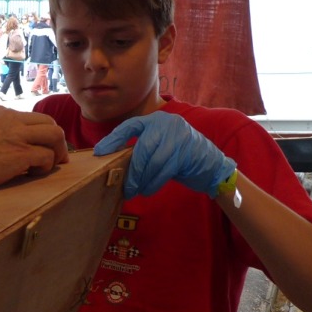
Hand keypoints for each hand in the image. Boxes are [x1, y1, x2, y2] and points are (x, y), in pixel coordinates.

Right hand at [0, 106, 68, 191]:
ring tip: (46, 166)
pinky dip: (46, 167)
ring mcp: (18, 135)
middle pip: (51, 124)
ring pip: (55, 136)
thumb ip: (0, 130)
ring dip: (56, 153)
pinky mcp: (20, 154)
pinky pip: (47, 157)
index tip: (44, 147)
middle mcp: (13, 119)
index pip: (36, 118)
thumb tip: (16, 146)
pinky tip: (32, 174)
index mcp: (3, 112)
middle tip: (54, 158)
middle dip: (57, 142)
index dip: (44, 134)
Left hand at [93, 113, 235, 198]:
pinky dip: (153, 183)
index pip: (129, 126)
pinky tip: (147, 190)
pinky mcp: (188, 152)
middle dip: (132, 170)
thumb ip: (141, 149)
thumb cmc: (178, 157)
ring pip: (154, 161)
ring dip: (142, 179)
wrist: (211, 164)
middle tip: (125, 186)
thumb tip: (114, 162)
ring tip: (135, 191)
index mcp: (155, 120)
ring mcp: (180, 136)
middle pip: (142, 148)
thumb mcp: (158, 146)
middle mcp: (167, 124)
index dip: (113, 139)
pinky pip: (165, 170)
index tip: (99, 152)